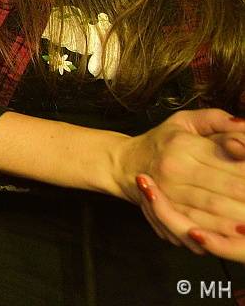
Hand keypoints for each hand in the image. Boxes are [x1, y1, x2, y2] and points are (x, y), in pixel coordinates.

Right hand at [115, 109, 244, 257]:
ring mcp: (168, 194)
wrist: (123, 164)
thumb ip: (217, 119)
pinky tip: (233, 235)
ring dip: (237, 220)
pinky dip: (217, 234)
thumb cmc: (162, 141)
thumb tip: (244, 124)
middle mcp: (175, 170)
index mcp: (184, 146)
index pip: (231, 165)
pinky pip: (194, 226)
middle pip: (226, 189)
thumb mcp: (185, 121)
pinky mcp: (164, 214)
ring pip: (213, 211)